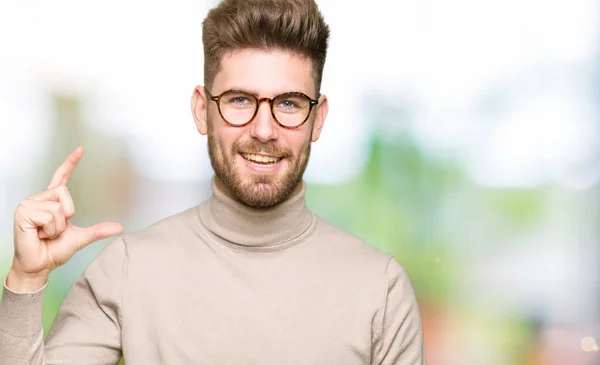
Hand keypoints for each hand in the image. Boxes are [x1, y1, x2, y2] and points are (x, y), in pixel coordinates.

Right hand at [7, 147, 123, 291]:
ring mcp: (28, 204)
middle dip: (66, 215)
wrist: (40, 266)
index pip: (62, 177)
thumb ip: (98, 230)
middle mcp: (39, 199)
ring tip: (45, 234)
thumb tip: (119, 228)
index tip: (81, 149)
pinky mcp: (22, 212)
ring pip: (58, 207)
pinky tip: (38, 234)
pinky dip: (49, 229)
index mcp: (51, 202)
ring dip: (57, 226)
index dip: (71, 163)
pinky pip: (49, 215)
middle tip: (53, 230)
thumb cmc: (53, 251)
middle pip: (65, 193)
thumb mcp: (81, 238)